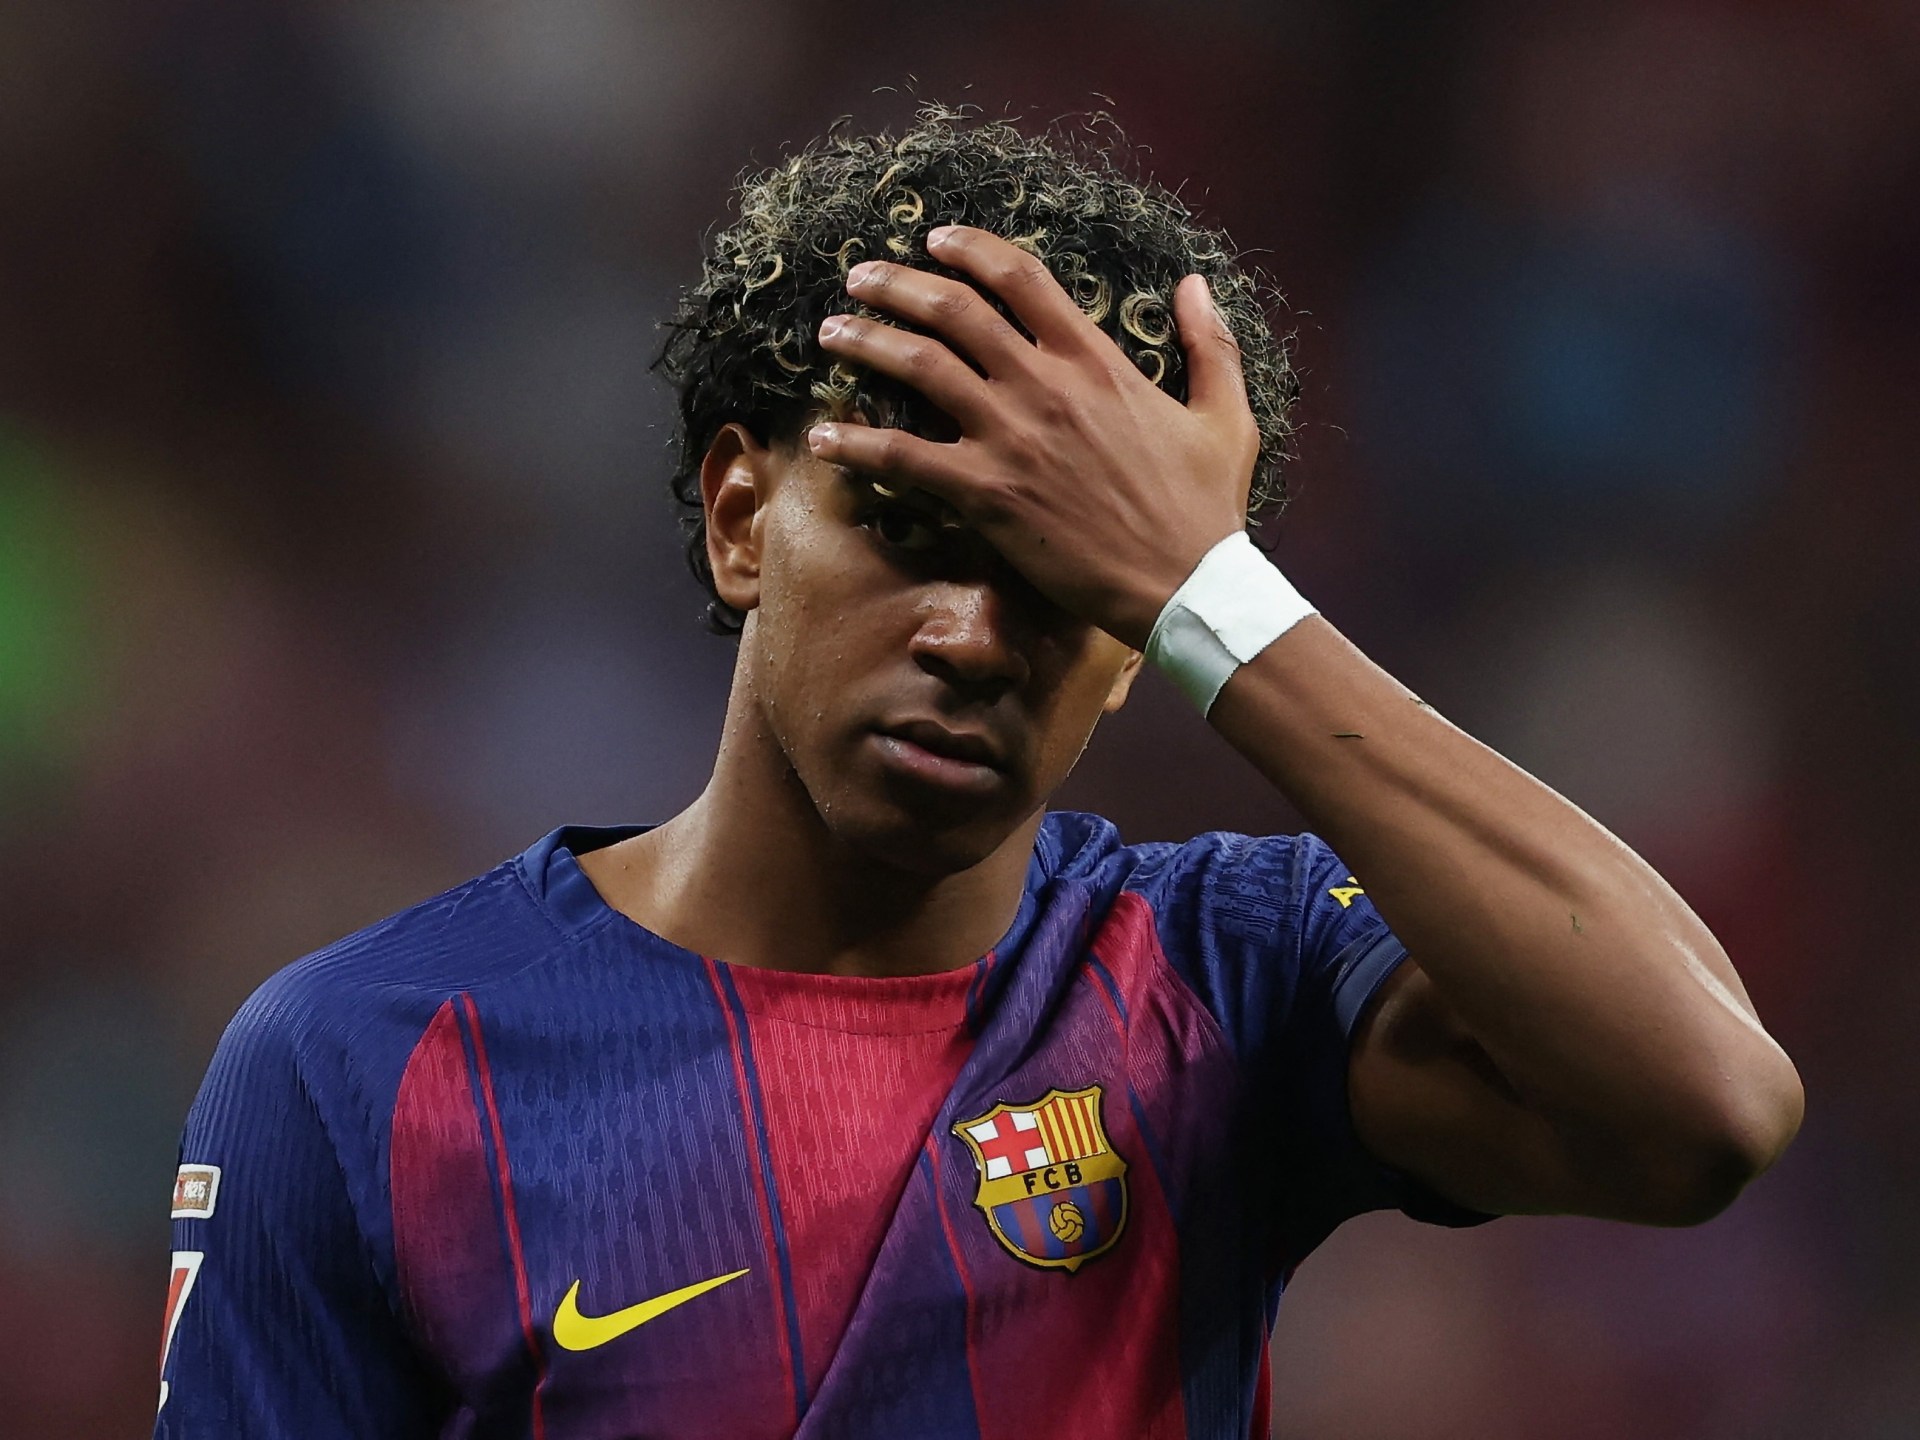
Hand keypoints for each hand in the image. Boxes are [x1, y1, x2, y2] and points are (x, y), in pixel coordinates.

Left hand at [807, 225, 1258, 650]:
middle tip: (859, 280)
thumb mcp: (1225, 414)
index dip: (970, 249)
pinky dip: (857, 443)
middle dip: (897, 285)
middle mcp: (1044, 386)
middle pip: (953, 310)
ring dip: (866, 343)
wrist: (1184, 584)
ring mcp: (1011, 438)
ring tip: (831, 333)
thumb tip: (1194, 283)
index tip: (935, 239)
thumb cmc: (1205, 506)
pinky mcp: (987, 494)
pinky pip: (904, 457)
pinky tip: (822, 437)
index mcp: (1096, 359)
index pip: (1020, 278)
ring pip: (919, 368)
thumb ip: (1209, 343)